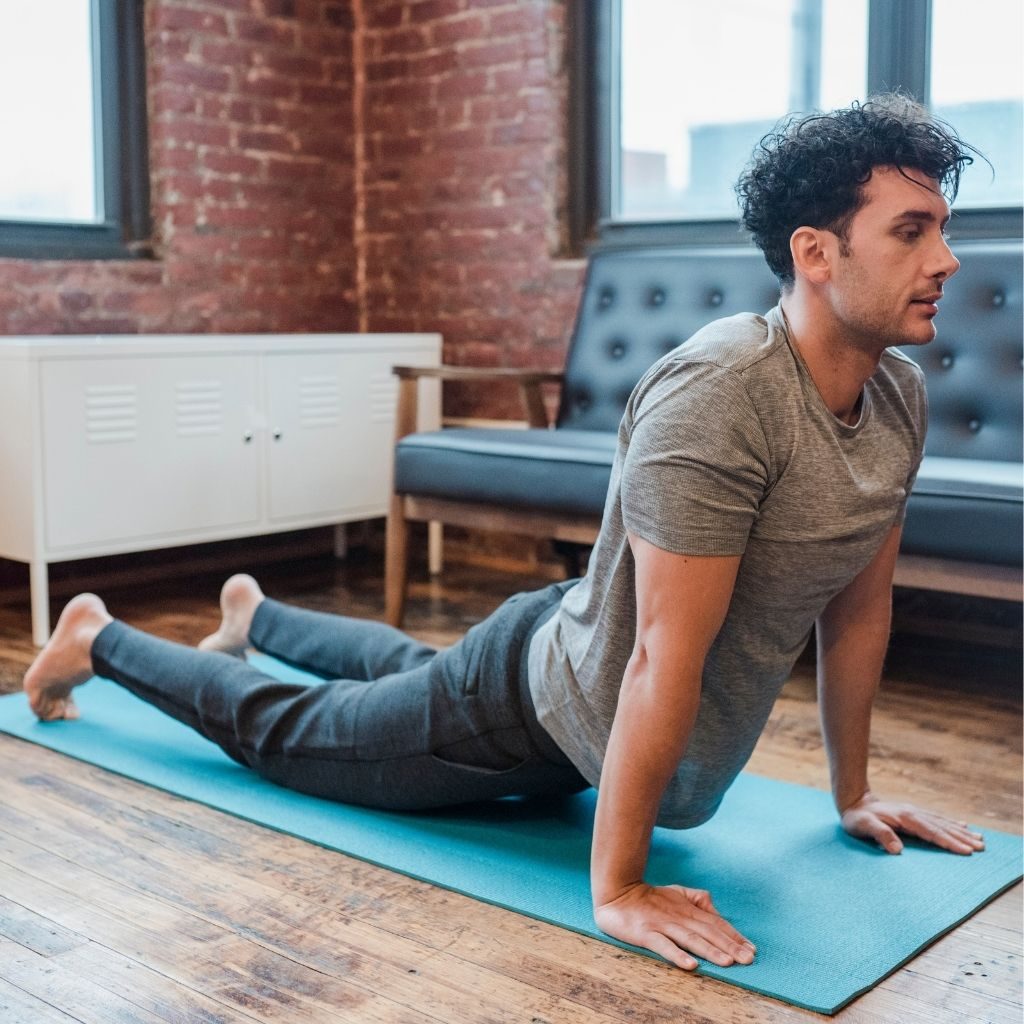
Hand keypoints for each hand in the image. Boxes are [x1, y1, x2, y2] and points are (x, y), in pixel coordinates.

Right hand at [594, 882, 755, 970]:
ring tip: (727, 962)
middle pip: (707, 932)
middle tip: (748, 959)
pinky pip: (663, 946)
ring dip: (709, 951)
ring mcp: (662, 925)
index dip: (734, 935)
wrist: (616, 893)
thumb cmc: (649, 897)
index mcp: (687, 908)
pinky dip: (677, 955)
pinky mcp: (645, 933)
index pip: (715, 923)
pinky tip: (690, 966)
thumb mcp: (676, 893)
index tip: (751, 949)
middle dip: (729, 946)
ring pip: (690, 939)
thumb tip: (716, 909)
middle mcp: (678, 916)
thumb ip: (696, 900)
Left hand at [840, 792, 984, 854]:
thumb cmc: (857, 818)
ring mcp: (914, 812)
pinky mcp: (913, 814)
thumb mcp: (863, 826)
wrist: (853, 802)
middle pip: (941, 827)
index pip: (932, 832)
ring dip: (960, 831)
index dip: (949, 842)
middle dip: (962, 838)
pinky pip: (936, 819)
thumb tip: (897, 850)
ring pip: (942, 822)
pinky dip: (951, 823)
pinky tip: (962, 825)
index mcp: (905, 818)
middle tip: (981, 847)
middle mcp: (913, 813)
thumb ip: (880, 835)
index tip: (966, 851)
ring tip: (979, 838)